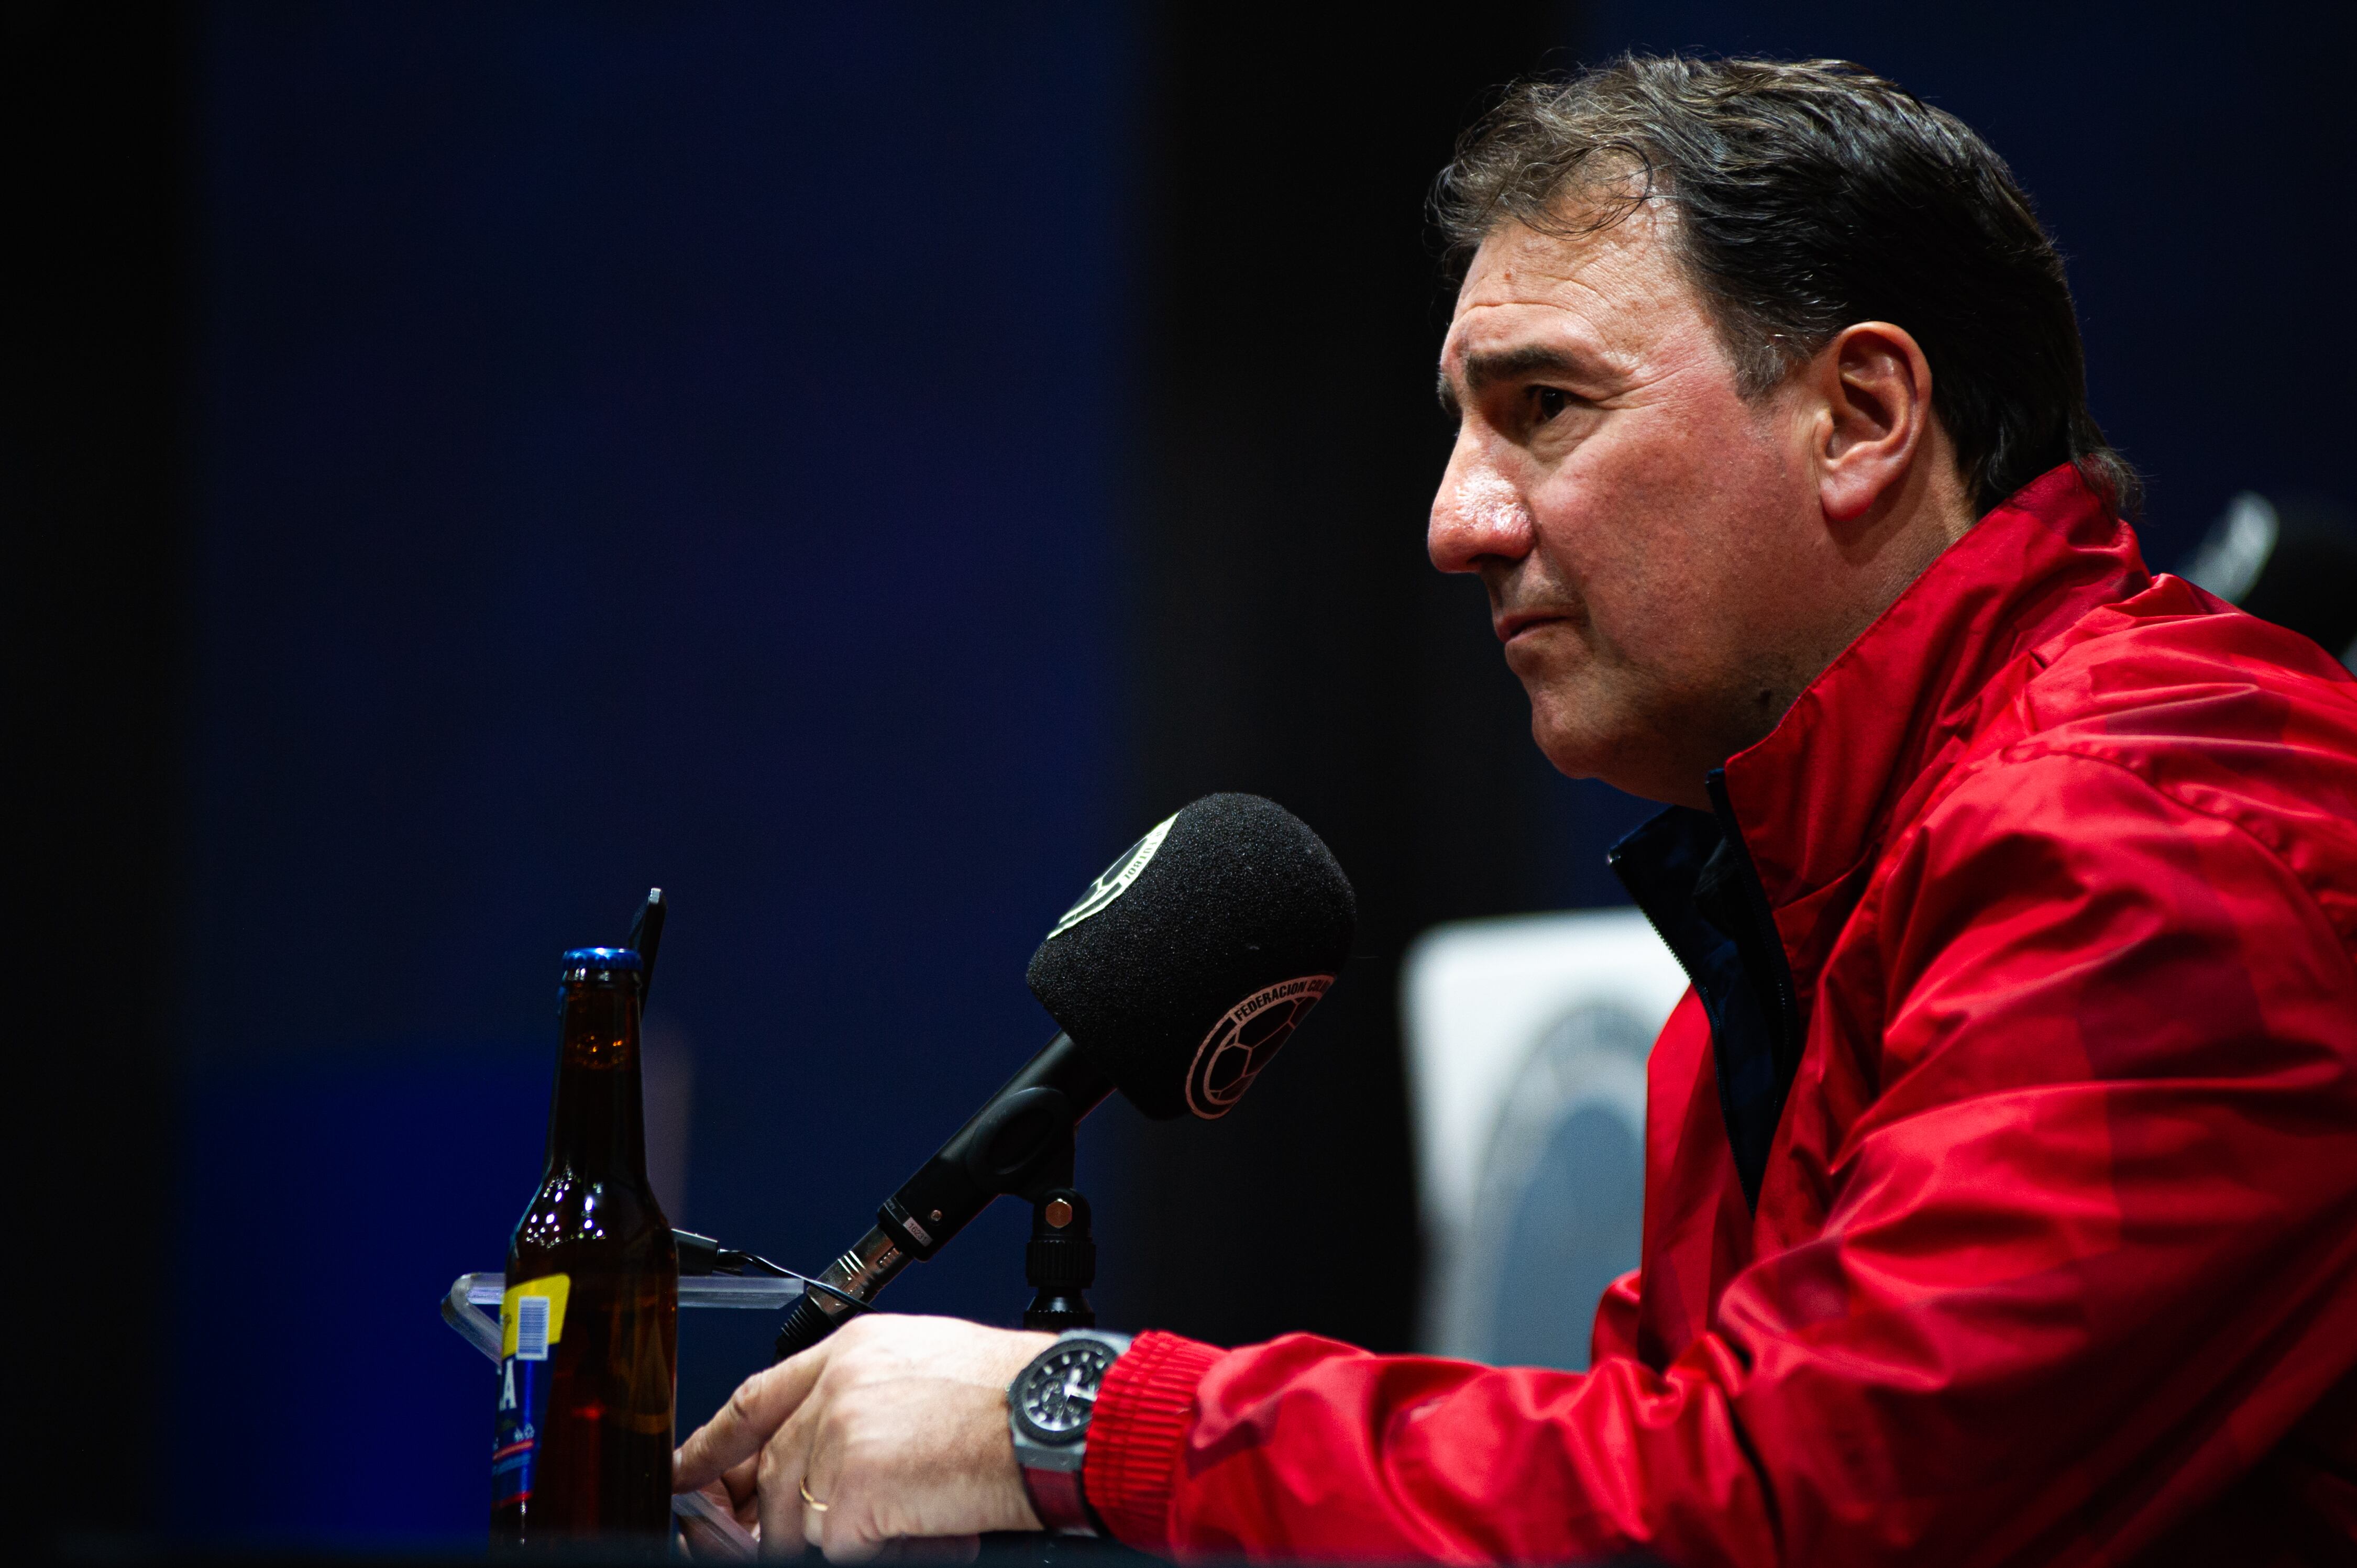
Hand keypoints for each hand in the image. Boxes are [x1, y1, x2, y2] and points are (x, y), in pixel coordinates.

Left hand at [674, 1314, 1053, 1560]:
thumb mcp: (925, 1366)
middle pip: (774, 1472)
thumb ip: (863, 1396)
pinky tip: (928, 1526)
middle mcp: (835, 1388)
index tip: (689, 1468)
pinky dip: (882, 1550)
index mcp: (851, 1351)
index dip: (714, 1441)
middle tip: (830, 1528)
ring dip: (849, 1537)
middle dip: (780, 1516)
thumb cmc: (1010, 1396)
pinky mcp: (852, 1493)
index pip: (756, 1399)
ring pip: (801, 1521)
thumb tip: (827, 1450)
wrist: (1052, 1419)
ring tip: (916, 1516)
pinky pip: (840, 1549)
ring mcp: (837, 1439)